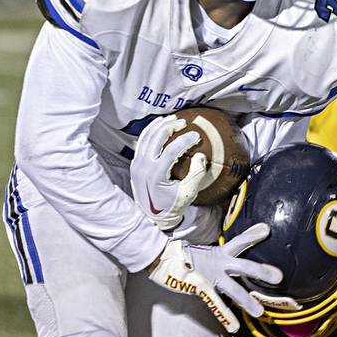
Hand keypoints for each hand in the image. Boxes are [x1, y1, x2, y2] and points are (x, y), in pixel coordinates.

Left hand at [131, 114, 211, 230]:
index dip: (186, 140)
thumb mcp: (188, 194)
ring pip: (146, 137)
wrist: (152, 216)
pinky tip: (159, 126)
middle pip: (156, 138)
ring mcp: (137, 165)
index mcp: (156, 175)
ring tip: (172, 119)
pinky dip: (150, 131)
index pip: (172, 150)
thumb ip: (197, 174)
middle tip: (184, 122)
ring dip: (159, 125)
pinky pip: (141, 142)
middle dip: (171, 127)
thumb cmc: (172, 206)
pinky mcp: (135, 164)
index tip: (197, 136)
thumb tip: (201, 156)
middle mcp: (144, 167)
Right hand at [144, 224, 282, 332]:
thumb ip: (217, 257)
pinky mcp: (201, 288)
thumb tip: (226, 257)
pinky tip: (236, 327)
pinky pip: (216, 304)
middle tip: (279, 277)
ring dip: (247, 301)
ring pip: (234, 289)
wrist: (159, 259)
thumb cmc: (181, 257)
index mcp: (220, 253)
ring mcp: (211, 276)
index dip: (252, 234)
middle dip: (262, 272)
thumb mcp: (204, 254)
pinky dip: (226, 316)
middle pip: (245, 266)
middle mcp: (219, 263)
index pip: (240, 241)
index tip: (266, 229)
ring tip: (260, 312)